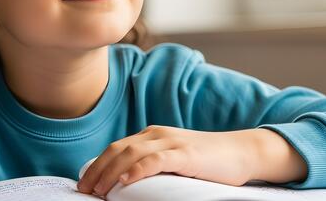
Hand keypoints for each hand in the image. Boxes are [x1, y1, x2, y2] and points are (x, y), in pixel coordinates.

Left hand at [76, 125, 306, 196]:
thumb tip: (126, 184)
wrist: (242, 152)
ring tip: (98, 191)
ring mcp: (171, 142)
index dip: (97, 165)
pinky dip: (137, 170)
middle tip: (83, 190)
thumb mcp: (173, 160)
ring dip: (110, 173)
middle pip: (117, 150)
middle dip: (96, 170)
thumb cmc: (207, 162)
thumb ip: (153, 165)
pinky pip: (155, 159)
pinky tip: (125, 181)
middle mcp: (157, 134)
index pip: (116, 148)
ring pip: (131, 154)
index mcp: (151, 135)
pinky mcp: (185, 153)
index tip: (84, 184)